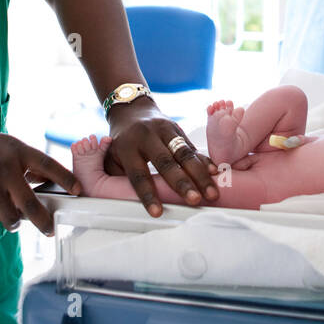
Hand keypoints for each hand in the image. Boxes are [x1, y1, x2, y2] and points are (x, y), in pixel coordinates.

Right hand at [0, 127, 80, 235]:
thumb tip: (42, 184)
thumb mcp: (4, 146)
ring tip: (13, 217)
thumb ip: (22, 163)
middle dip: (43, 221)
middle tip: (50, 229)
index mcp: (16, 151)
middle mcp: (6, 170)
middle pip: (31, 204)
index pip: (48, 165)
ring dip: (14, 222)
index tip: (78, 189)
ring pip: (11, 217)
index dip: (65, 178)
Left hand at [104, 100, 219, 216]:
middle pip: (166, 162)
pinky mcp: (178, 129)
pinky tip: (214, 173)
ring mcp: (165, 130)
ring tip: (211, 192)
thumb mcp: (108, 157)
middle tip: (194, 200)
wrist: (132, 110)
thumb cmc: (121, 142)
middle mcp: (147, 137)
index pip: (138, 174)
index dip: (148, 194)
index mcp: (127, 147)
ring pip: (184, 153)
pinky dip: (204, 161)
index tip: (157, 212)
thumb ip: (112, 177)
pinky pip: (192, 147)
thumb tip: (118, 202)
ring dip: (199, 174)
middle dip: (182, 183)